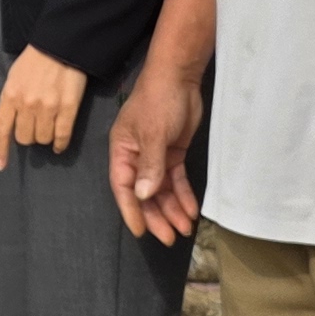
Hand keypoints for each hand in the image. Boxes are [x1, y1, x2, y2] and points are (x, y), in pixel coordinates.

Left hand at [0, 46, 89, 169]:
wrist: (61, 45)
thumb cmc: (35, 60)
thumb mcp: (14, 77)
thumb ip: (10, 100)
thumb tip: (11, 123)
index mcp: (10, 95)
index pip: (1, 130)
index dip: (0, 150)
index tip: (0, 165)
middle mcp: (27, 104)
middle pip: (24, 138)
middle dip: (27, 136)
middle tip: (33, 126)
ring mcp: (48, 108)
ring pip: (42, 139)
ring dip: (44, 138)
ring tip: (47, 127)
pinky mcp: (68, 108)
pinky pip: (62, 136)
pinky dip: (60, 144)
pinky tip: (59, 144)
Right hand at [109, 60, 205, 245]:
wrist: (179, 77)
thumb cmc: (158, 101)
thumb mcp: (153, 133)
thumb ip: (150, 166)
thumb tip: (144, 195)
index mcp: (122, 152)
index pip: (124, 187)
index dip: (132, 210)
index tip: (141, 232)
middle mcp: (136, 157)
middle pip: (144, 193)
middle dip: (157, 216)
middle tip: (169, 238)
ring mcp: (156, 156)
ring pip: (162, 190)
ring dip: (172, 209)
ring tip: (184, 229)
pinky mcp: (173, 153)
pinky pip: (176, 180)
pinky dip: (183, 195)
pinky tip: (192, 210)